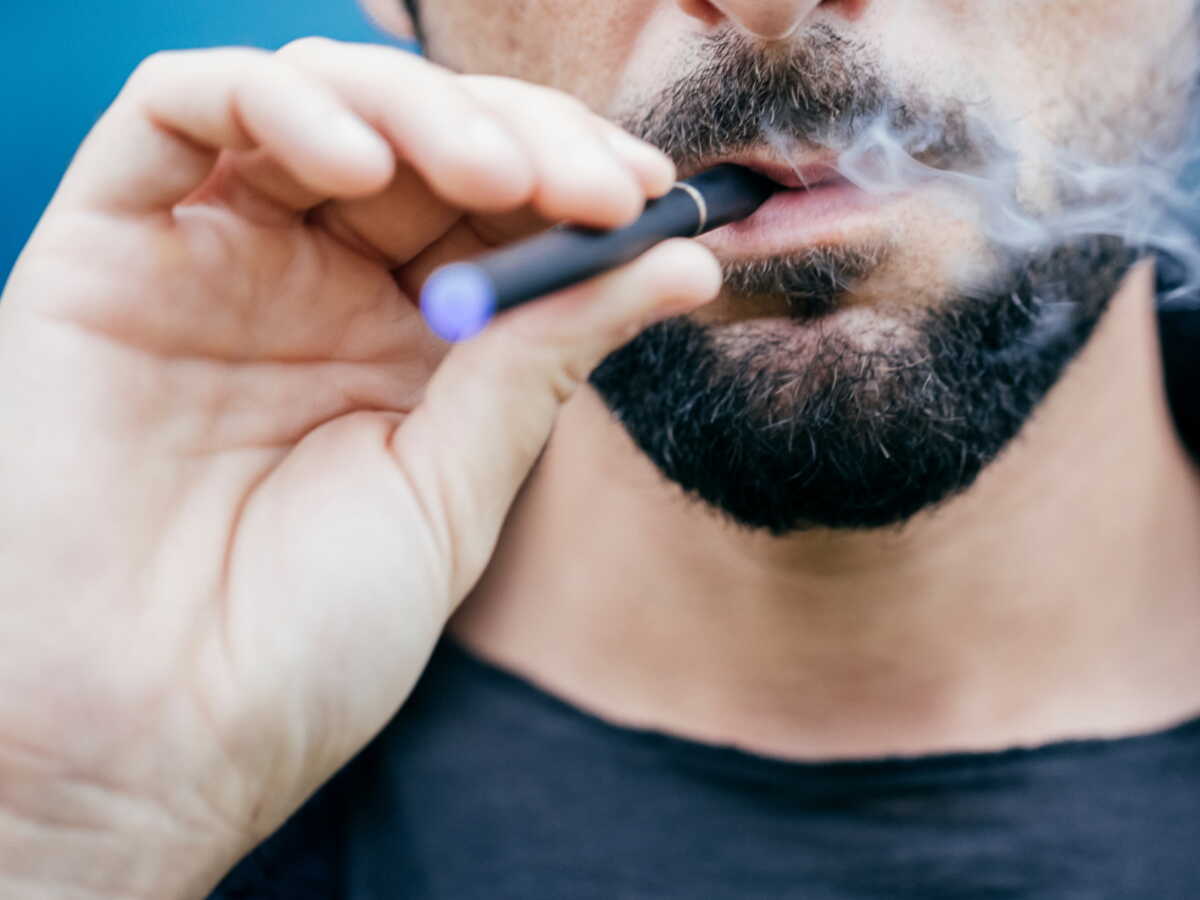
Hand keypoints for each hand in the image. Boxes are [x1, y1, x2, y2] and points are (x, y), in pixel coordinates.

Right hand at [0, 39, 718, 897]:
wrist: (153, 743)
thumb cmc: (306, 639)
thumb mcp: (456, 484)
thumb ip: (548, 354)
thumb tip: (678, 261)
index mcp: (402, 341)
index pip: (493, 204)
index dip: (573, 177)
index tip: (649, 198)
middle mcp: (310, 284)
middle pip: (419, 134)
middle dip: (521, 137)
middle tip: (597, 187)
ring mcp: (209, 259)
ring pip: (313, 97)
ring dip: (422, 109)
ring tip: (501, 179)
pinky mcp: (104, 250)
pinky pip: (173, 113)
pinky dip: (275, 103)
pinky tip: (362, 164)